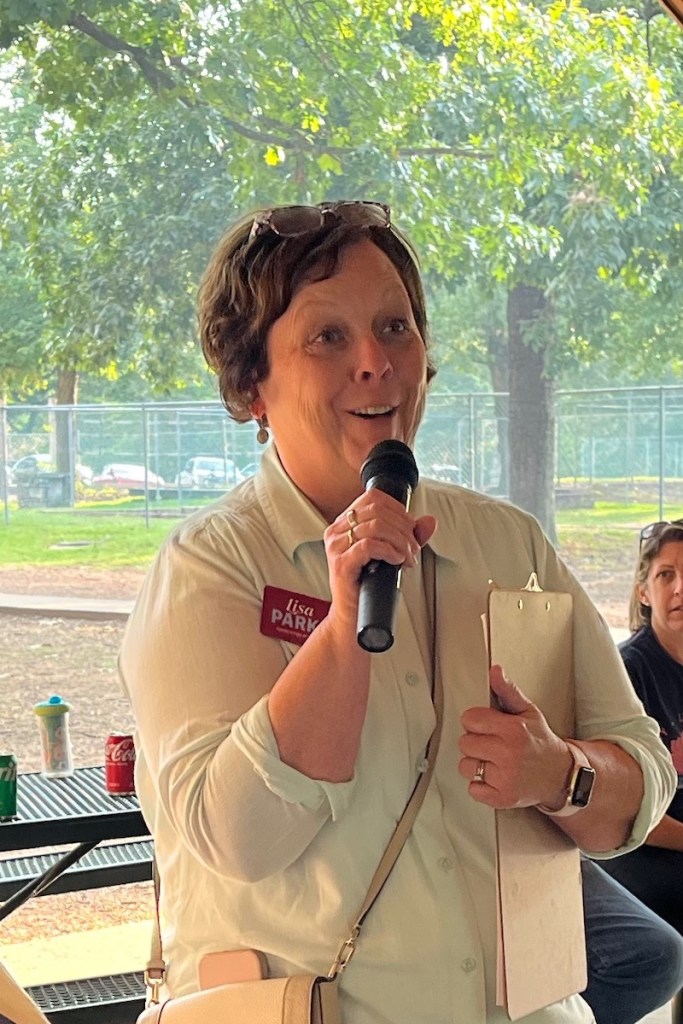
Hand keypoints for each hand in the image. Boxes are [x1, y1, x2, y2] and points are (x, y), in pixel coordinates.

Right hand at [323, 492, 436, 636]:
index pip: (373, 497)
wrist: (353, 616)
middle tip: (413, 549)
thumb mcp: (393, 553)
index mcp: (344, 522)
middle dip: (404, 528)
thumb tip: (430, 521)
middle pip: (377, 510)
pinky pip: (369, 545)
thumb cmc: (369, 585)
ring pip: (375, 526)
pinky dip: (390, 551)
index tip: (410, 529)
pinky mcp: (341, 564)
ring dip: (400, 541)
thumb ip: (410, 536)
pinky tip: (397, 561)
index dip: (399, 510)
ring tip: (408, 557)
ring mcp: (336, 547)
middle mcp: (336, 531)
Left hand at [458, 665, 571, 809]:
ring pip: (466, 766)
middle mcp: (508, 754)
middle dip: (476, 742)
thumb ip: (508, 690)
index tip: (488, 726)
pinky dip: (481, 785)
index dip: (476, 722)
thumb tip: (494, 670)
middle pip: (465, 743)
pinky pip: (473, 789)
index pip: (470, 719)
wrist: (561, 775)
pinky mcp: (503, 798)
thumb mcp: (528, 712)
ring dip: (476, 764)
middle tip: (493, 745)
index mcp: (513, 730)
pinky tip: (496, 777)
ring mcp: (505, 779)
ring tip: (494, 762)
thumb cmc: (540, 741)